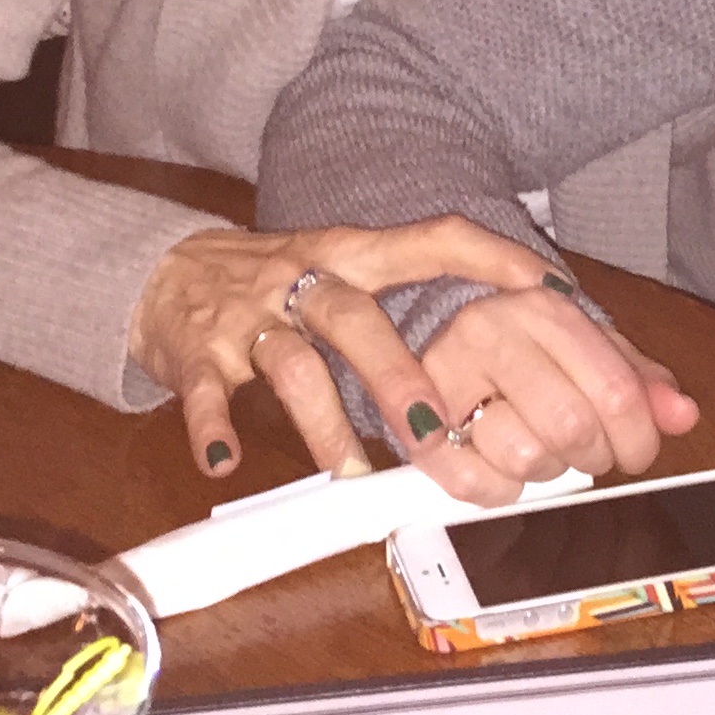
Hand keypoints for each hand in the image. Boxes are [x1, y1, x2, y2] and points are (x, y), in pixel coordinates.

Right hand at [126, 219, 554, 482]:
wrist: (164, 271)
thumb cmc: (274, 281)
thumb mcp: (341, 266)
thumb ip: (408, 294)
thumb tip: (509, 335)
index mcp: (351, 254)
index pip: (431, 240)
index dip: (490, 258)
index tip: (550, 287)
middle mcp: (304, 279)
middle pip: (356, 317)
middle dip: (396, 374)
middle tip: (435, 428)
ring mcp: (250, 318)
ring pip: (292, 366)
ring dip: (323, 425)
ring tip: (351, 473)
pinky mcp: (198, 355)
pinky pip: (207, 395)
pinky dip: (214, 430)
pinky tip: (227, 461)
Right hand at [409, 286, 698, 498]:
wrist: (438, 330)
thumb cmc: (527, 347)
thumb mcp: (587, 346)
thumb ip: (638, 378)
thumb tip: (683, 415)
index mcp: (543, 308)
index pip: (615, 391)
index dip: (639, 437)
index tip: (637, 450)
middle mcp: (490, 331)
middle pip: (571, 427)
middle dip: (593, 455)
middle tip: (589, 452)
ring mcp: (446, 375)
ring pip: (524, 458)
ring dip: (545, 470)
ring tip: (540, 448)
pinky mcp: (416, 424)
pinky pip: (473, 485)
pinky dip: (499, 490)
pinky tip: (505, 468)